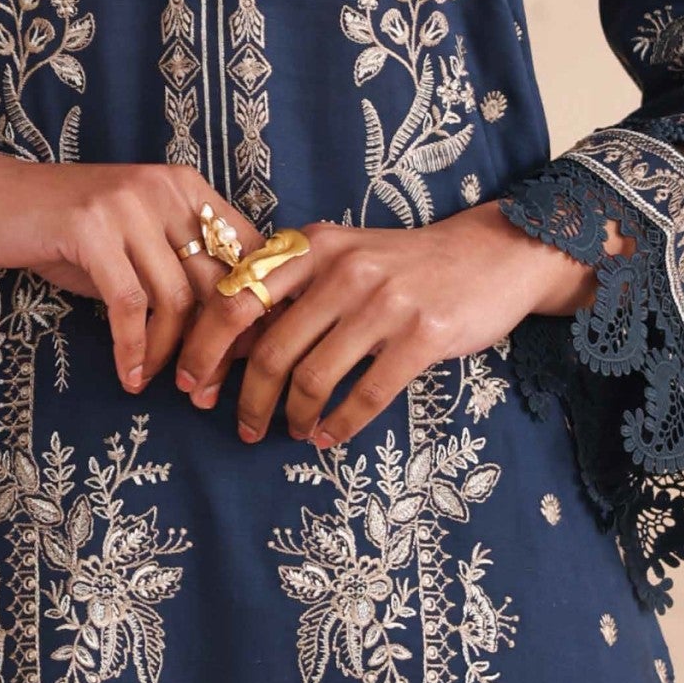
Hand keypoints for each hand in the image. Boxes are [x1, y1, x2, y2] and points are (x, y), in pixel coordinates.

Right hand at [0, 146, 262, 392]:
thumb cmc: (64, 230)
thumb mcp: (133, 242)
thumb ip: (178, 272)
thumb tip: (228, 337)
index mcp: (187, 188)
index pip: (248, 251)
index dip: (254, 308)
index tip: (246, 357)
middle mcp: (165, 189)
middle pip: (217, 281)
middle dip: (218, 346)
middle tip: (207, 389)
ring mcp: (127, 204)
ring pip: (176, 298)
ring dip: (174, 354)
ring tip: (167, 385)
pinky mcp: (90, 227)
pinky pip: (128, 304)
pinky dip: (133, 349)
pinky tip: (130, 375)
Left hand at [174, 199, 629, 445]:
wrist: (491, 254)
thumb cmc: (405, 263)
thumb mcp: (343, 254)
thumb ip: (293, 288)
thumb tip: (232, 345)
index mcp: (313, 246)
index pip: (236, 300)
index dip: (205, 349)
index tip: (191, 384)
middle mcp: (342, 269)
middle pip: (272, 350)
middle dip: (248, 400)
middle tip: (243, 427)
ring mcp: (384, 302)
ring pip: (314, 377)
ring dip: (294, 416)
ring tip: (292, 432)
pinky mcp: (423, 335)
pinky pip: (367, 394)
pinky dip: (340, 424)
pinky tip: (329, 436)